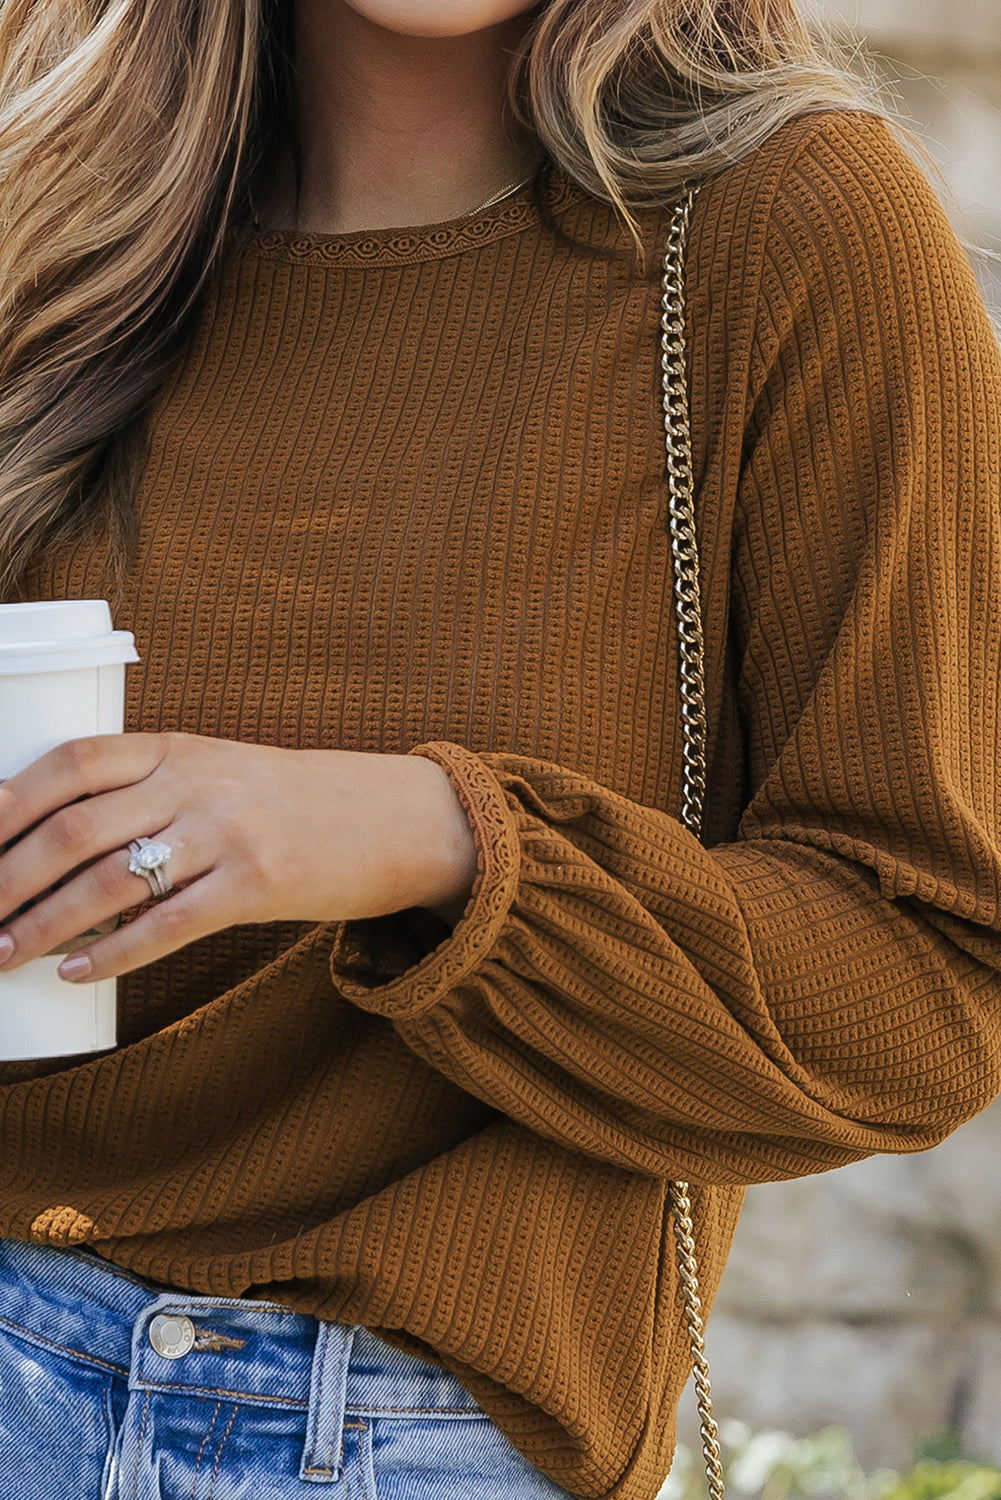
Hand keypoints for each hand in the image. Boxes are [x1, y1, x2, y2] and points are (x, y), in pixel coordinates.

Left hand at [0, 734, 476, 981]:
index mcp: (178, 747)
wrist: (395, 817)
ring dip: (42, 923)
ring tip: (3, 951)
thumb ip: (151, 793)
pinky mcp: (258, 884)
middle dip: (8, 876)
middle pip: (75, 827)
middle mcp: (195, 783)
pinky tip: (78, 971)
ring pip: (109, 880)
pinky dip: (112, 953)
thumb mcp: (220, 773)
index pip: (73, 762)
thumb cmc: (296, 802)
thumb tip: (65, 848)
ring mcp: (227, 832)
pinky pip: (167, 924)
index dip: (10, 798)